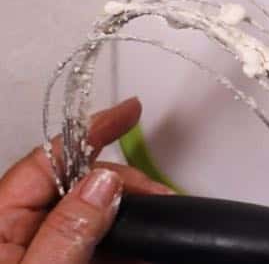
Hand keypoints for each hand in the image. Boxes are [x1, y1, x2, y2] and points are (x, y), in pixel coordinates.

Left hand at [0, 97, 172, 263]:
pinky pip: (95, 246)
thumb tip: (104, 184)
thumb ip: (67, 230)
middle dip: (124, 187)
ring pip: (91, 217)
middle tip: (160, 199)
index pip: (49, 159)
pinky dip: (123, 248)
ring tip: (155, 237)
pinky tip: (141, 254)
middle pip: (78, 186)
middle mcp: (16, 231)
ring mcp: (37, 251)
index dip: (93, 130)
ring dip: (128, 219)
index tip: (131, 110)